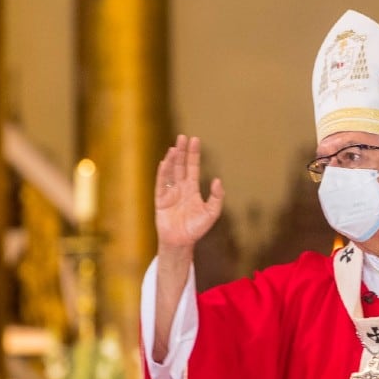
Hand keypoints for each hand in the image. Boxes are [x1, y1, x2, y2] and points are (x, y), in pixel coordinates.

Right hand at [155, 134, 224, 251]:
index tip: (195, 140)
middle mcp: (180, 188)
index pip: (192, 167)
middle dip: (182, 151)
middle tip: (183, 136)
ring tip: (175, 148)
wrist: (181, 242)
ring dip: (173, 160)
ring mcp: (170, 193)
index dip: (193, 154)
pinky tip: (165, 163)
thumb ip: (216, 197)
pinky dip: (162, 174)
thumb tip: (217, 180)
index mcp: (192, 189)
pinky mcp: (161, 200)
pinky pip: (161, 184)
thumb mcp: (211, 213)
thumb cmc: (196, 229)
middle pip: (181, 166)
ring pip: (171, 172)